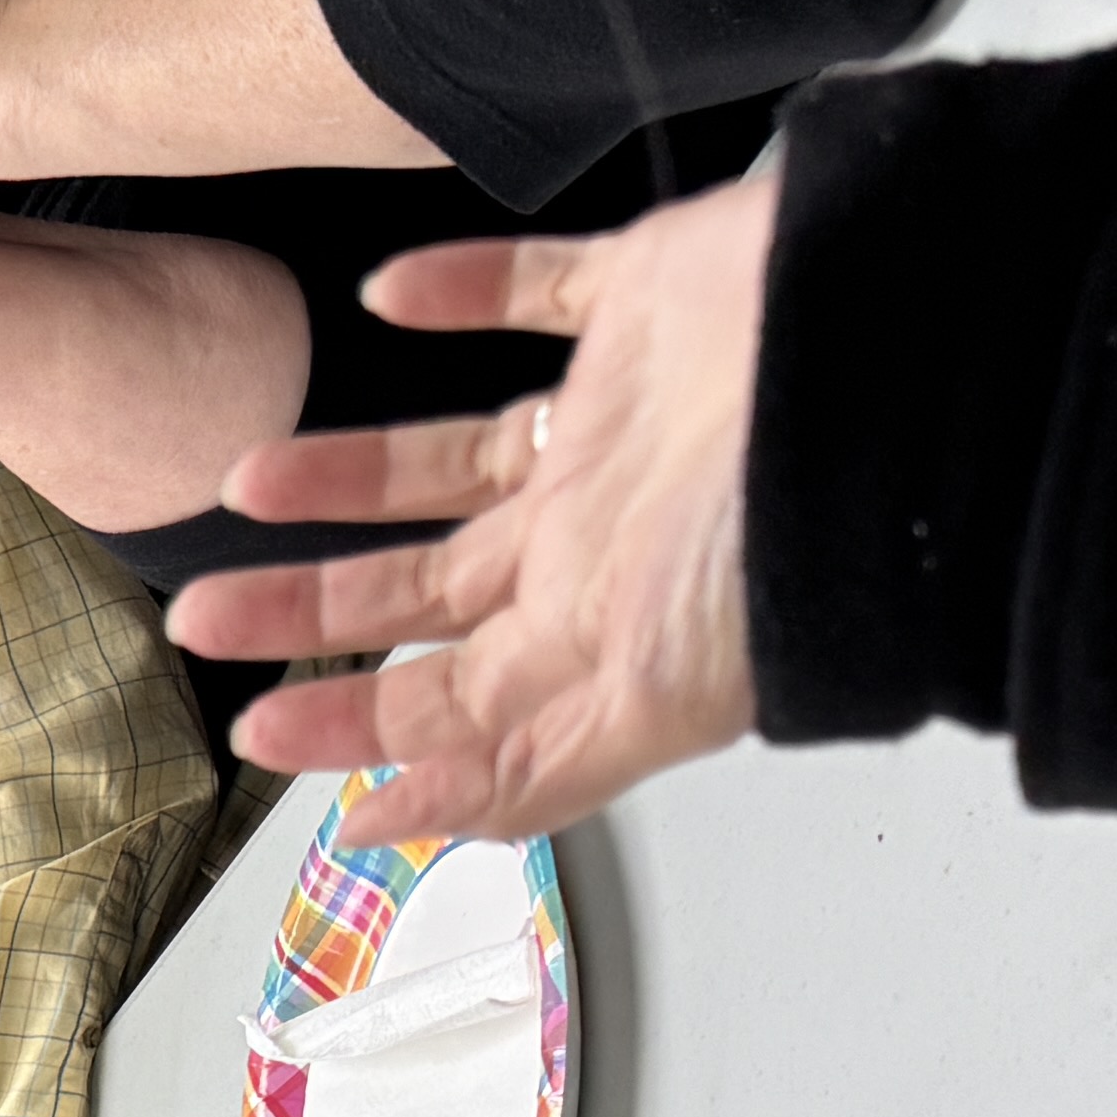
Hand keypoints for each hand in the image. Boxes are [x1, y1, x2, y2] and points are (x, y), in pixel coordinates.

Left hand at [169, 171, 774, 846]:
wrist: (914, 373)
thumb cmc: (801, 533)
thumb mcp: (648, 698)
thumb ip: (527, 769)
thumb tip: (398, 828)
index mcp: (596, 625)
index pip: (444, 694)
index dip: (347, 722)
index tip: (255, 733)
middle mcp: (599, 532)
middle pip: (422, 587)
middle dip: (308, 611)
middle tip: (201, 618)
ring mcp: (620, 417)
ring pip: (452, 452)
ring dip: (346, 471)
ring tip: (245, 476)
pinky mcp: (647, 298)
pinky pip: (533, 288)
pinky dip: (459, 290)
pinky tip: (388, 296)